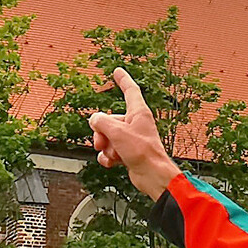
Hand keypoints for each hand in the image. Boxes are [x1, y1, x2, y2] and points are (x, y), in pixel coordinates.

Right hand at [86, 69, 181, 201]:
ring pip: (107, 137)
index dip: (123, 79)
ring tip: (113, 154)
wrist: (152, 176)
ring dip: (105, 147)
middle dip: (101, 132)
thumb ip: (101, 122)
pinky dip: (108, 157)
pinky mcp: (129, 152)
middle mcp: (136, 123)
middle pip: (109, 120)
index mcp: (138, 112)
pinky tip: (112, 163)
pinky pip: (110, 150)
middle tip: (104, 142)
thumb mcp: (117, 132)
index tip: (117, 71)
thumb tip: (94, 120)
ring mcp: (132, 138)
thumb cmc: (143, 153)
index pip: (130, 90)